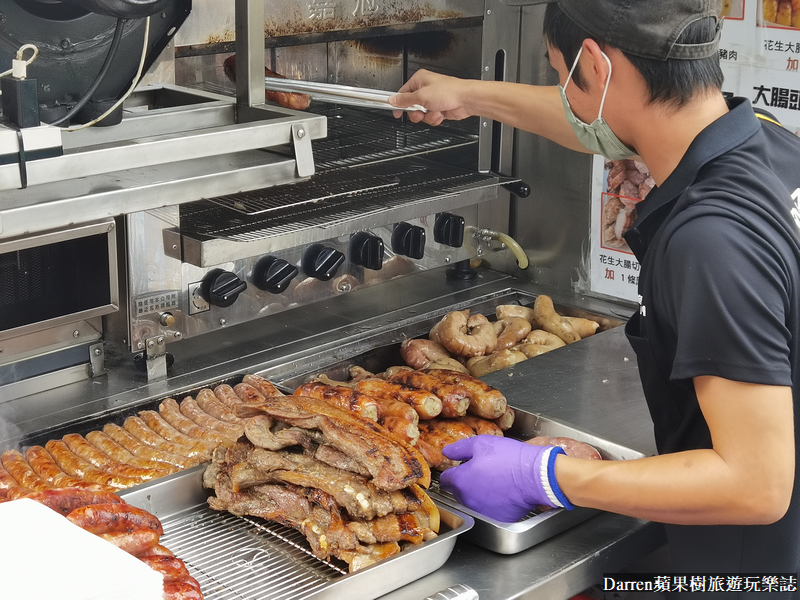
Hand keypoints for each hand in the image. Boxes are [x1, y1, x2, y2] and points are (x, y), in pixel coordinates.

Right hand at [389, 69, 472, 125]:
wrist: (465, 100)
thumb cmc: (449, 91)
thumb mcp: (421, 96)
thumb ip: (404, 100)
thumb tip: (393, 100)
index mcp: (419, 80)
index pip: (402, 93)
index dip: (399, 103)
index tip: (396, 111)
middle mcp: (425, 89)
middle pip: (411, 106)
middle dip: (416, 112)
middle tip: (421, 111)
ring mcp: (432, 99)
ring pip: (421, 114)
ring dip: (427, 116)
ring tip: (434, 110)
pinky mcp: (439, 108)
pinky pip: (430, 117)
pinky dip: (434, 118)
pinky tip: (440, 113)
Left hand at [440, 435, 573, 521]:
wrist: (535, 475)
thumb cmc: (508, 457)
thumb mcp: (481, 443)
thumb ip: (459, 449)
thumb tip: (447, 452)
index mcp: (461, 482)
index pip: (446, 480)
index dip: (452, 471)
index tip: (460, 467)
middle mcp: (468, 500)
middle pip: (459, 491)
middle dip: (465, 482)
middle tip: (481, 470)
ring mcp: (484, 511)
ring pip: (474, 501)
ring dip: (478, 492)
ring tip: (494, 479)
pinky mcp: (499, 517)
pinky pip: (490, 509)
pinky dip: (494, 502)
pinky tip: (503, 490)